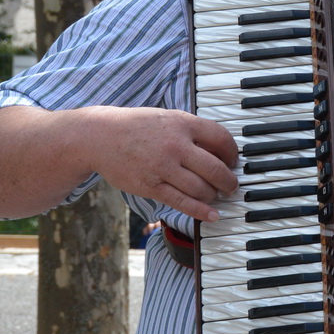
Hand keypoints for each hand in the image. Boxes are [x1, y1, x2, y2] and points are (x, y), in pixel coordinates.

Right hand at [90, 106, 239, 221]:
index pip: (222, 139)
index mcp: (183, 124)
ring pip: (201, 188)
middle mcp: (175, 145)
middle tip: (231, 184)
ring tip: (216, 194)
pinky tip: (213, 214)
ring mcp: (162, 167)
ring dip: (214, 195)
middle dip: (229, 181)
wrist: (100, 136)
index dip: (233, 153)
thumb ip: (194, 132)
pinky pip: (182, 202)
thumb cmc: (139, 127)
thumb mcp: (170, 119)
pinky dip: (201, 211)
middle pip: (216, 169)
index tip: (234, 161)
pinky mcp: (150, 186)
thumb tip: (222, 153)